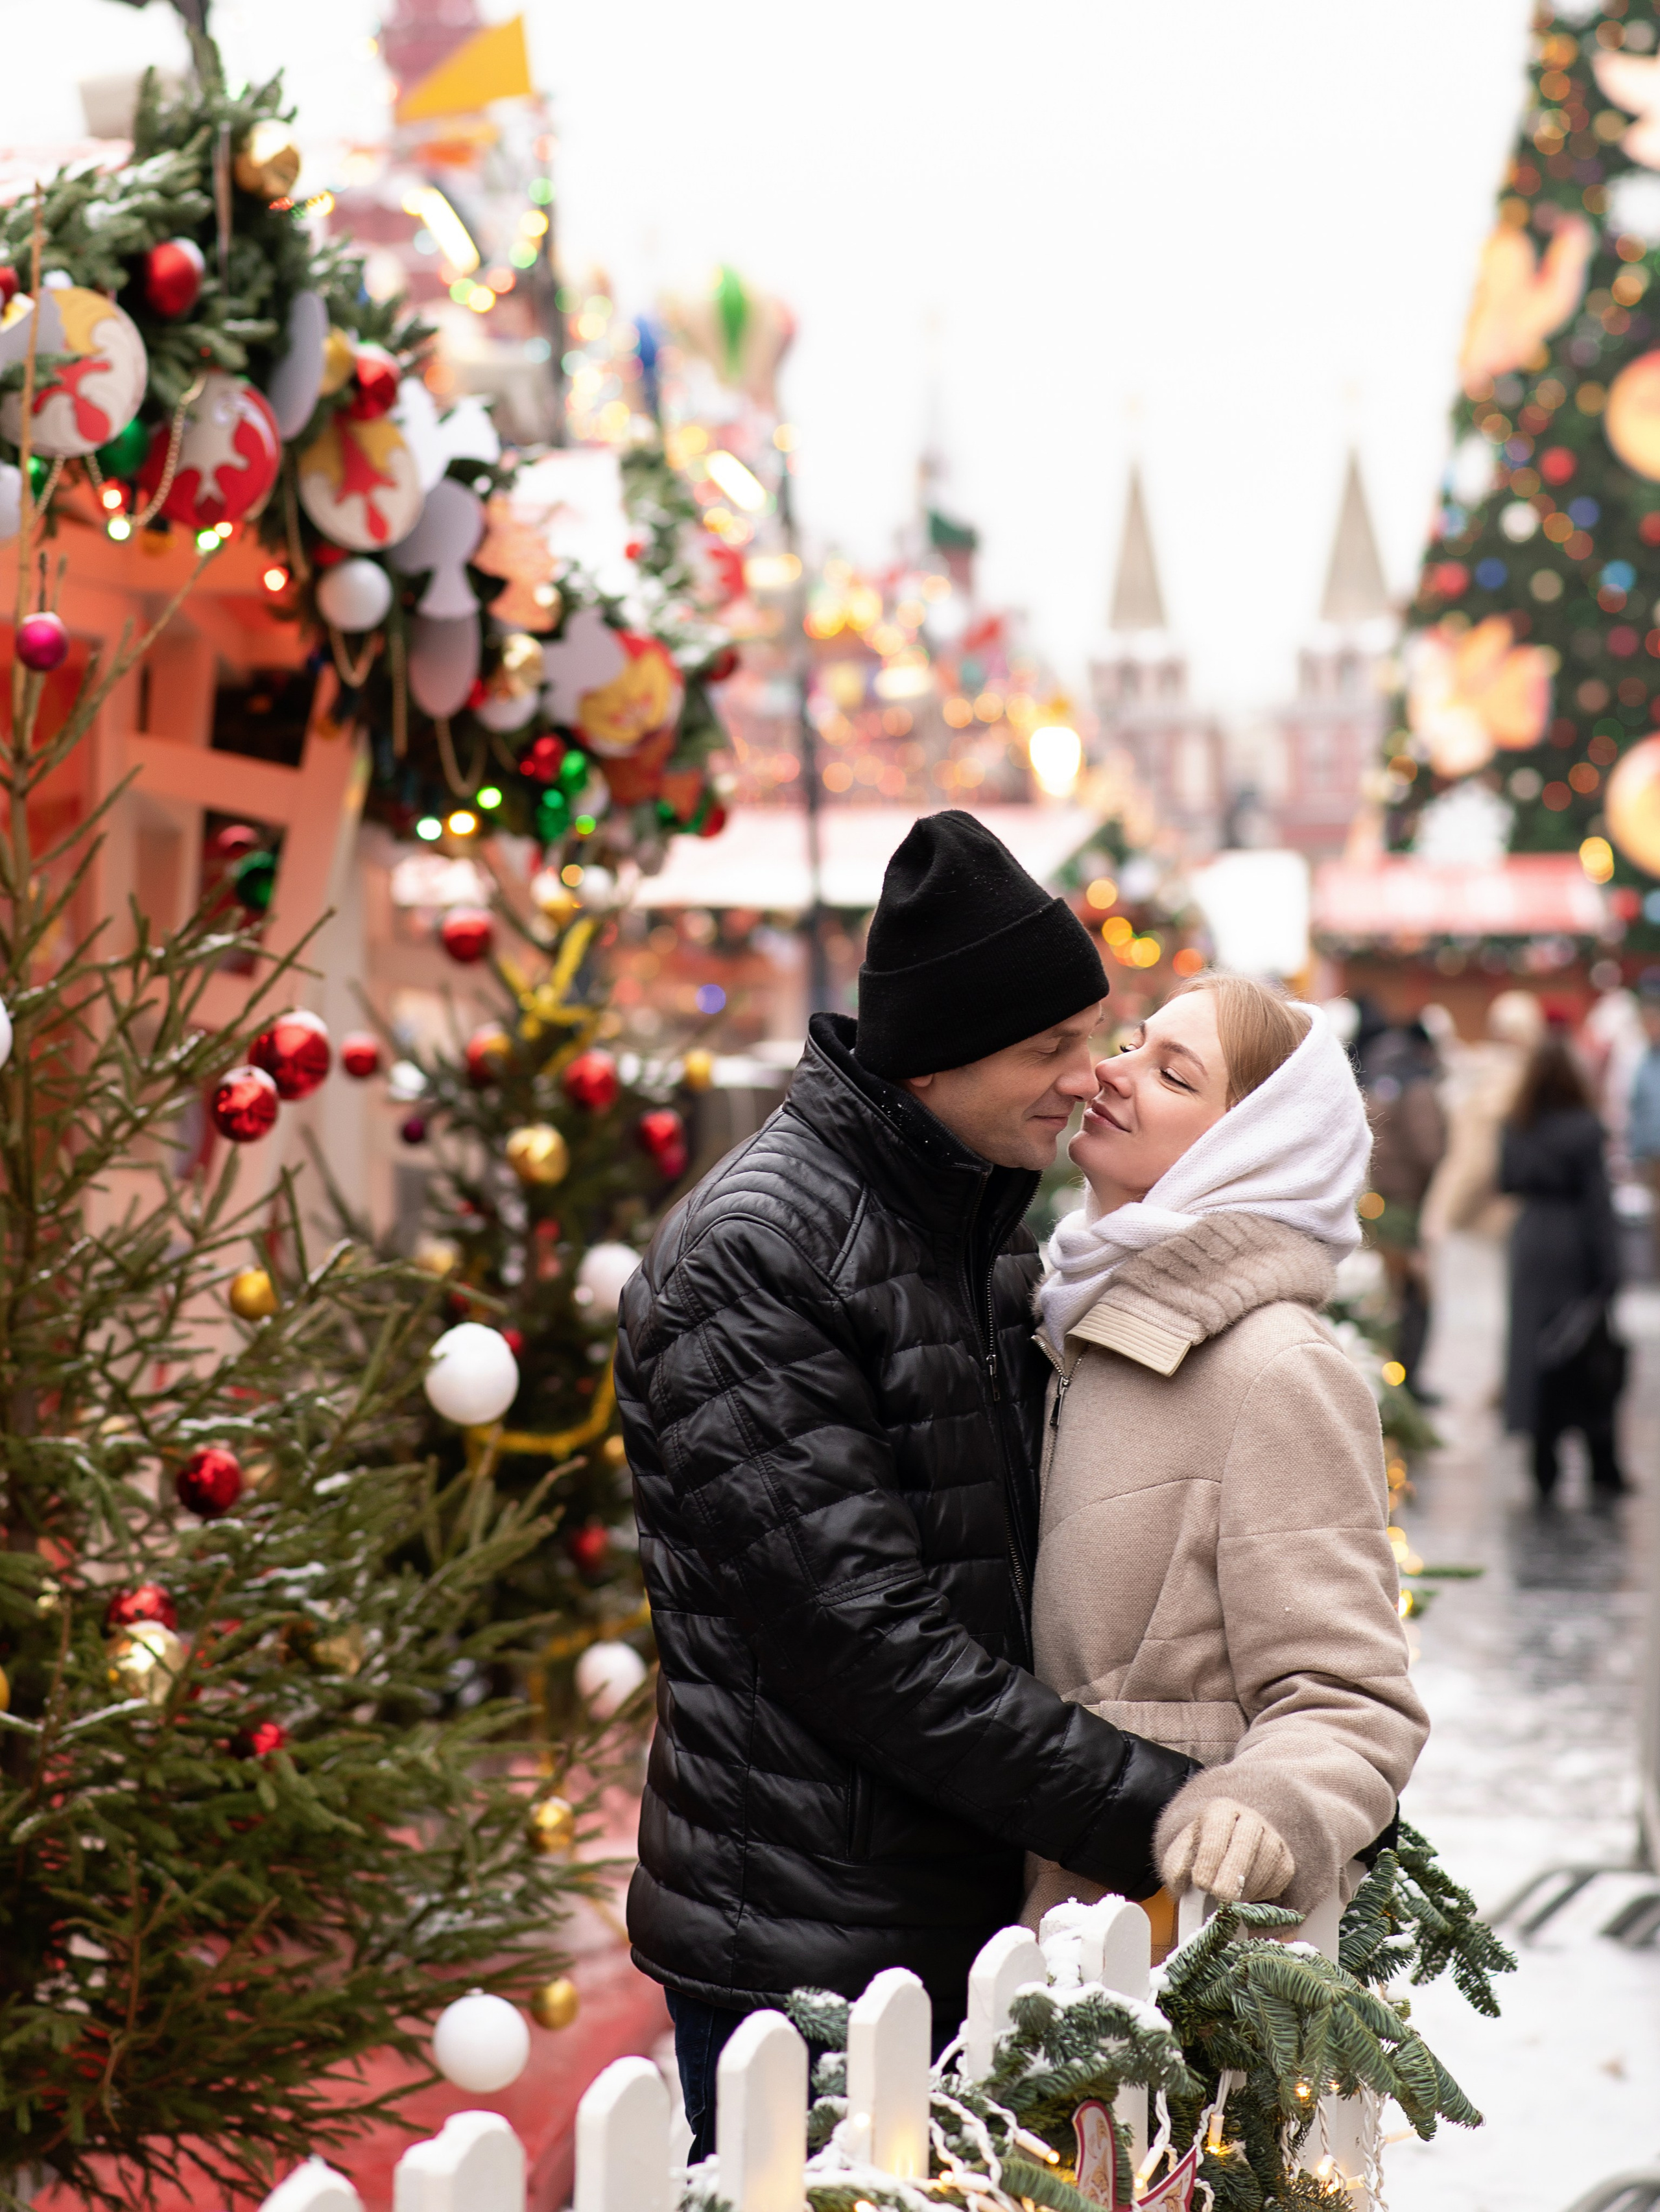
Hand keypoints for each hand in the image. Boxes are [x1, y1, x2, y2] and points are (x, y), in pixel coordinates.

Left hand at [1160, 1796, 1293, 1902]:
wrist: (1227, 1851)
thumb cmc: (1201, 1853)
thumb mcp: (1181, 1855)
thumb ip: (1176, 1868)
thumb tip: (1181, 1884)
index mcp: (1220, 1811)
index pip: (1217, 1830)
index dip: (1209, 1859)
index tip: (1201, 1884)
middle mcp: (1249, 1819)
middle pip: (1246, 1843)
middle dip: (1232, 1874)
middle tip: (1221, 1899)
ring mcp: (1272, 1837)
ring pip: (1267, 1860)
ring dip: (1248, 1886)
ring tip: (1229, 1902)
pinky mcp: (1286, 1859)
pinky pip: (1280, 1876)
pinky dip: (1264, 1891)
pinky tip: (1246, 1896)